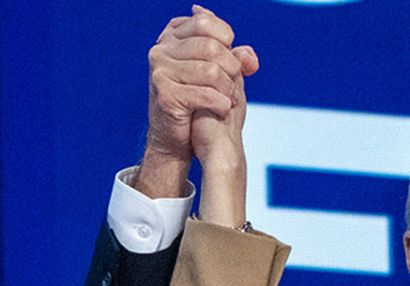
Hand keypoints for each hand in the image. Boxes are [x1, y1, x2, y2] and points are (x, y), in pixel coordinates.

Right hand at [135, 6, 256, 199]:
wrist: (175, 139)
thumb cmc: (197, 103)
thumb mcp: (218, 74)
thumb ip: (234, 58)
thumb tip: (248, 57)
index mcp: (171, 37)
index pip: (205, 23)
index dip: (226, 39)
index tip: (231, 60)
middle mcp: (160, 51)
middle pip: (212, 47)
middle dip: (231, 68)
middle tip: (233, 86)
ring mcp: (160, 72)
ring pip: (211, 71)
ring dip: (228, 89)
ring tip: (229, 99)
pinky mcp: (165, 95)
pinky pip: (206, 94)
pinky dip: (221, 104)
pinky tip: (222, 109)